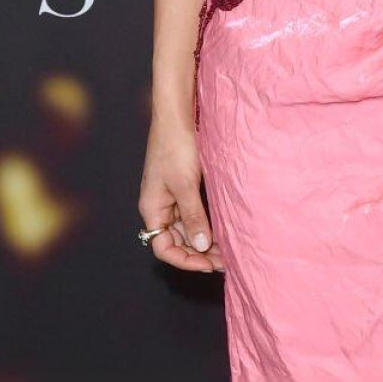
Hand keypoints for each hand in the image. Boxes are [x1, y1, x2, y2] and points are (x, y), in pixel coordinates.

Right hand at [139, 119, 224, 274]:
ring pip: (188, 230)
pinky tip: (224, 230)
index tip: (208, 264)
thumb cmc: (175, 147)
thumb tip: (201, 246)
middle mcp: (160, 208)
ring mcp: (172, 199)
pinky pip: (195, 215)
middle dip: (200, 254)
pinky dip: (208, 226)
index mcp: (153, 209)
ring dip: (206, 242)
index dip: (185, 260)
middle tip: (227, 260)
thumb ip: (193, 217)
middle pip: (177, 242)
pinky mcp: (184, 189)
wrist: (177, 117)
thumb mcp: (185, 184)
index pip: (163, 248)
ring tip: (229, 249)